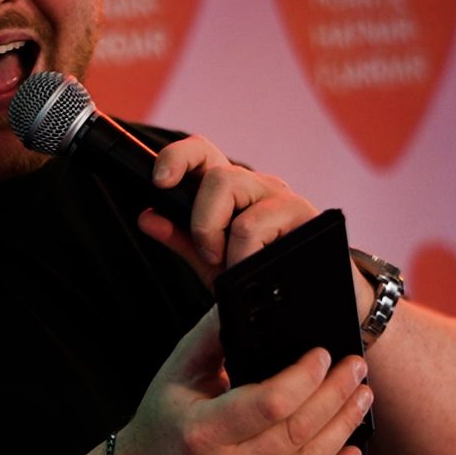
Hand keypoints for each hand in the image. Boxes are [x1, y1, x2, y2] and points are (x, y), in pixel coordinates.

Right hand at [112, 307, 372, 454]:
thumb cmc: (161, 427)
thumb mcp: (175, 374)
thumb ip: (213, 335)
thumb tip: (249, 300)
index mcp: (199, 434)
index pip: (269, 404)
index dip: (305, 377)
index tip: (323, 354)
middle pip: (299, 432)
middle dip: (337, 394)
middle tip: (356, 369)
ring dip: (344, 426)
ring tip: (361, 397)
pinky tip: (352, 446)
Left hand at [136, 135, 318, 284]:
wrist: (310, 301)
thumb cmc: (259, 274)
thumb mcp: (212, 261)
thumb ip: (180, 239)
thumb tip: (146, 217)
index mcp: (232, 189)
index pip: (202, 154)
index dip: (177, 157)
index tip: (160, 182)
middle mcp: (258, 186)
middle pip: (220, 176)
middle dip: (203, 221)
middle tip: (210, 254)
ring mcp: (283, 198)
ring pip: (238, 200)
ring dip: (225, 242)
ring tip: (234, 268)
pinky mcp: (305, 215)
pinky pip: (258, 226)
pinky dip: (244, 255)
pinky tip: (255, 269)